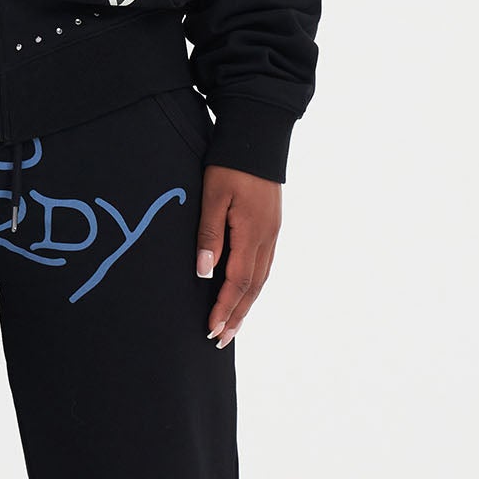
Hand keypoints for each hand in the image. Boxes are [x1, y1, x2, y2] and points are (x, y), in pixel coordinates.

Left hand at [195, 164, 281, 347]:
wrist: (258, 137)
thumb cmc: (229, 165)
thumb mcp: (212, 196)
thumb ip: (209, 235)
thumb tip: (205, 273)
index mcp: (252, 233)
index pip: (238, 282)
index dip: (225, 308)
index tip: (212, 330)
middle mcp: (267, 238)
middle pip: (253, 288)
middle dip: (236, 316)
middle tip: (221, 341)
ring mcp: (272, 233)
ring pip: (261, 279)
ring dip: (246, 305)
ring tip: (232, 327)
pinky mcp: (272, 227)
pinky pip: (264, 266)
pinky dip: (254, 287)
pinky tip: (246, 294)